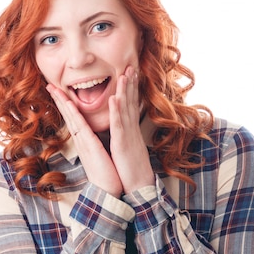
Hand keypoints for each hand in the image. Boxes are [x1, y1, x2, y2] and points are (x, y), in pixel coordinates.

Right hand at [46, 84, 122, 197]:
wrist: (107, 190)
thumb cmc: (106, 172)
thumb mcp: (99, 152)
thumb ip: (94, 142)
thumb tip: (92, 135)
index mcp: (84, 139)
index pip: (73, 117)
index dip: (65, 103)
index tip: (58, 90)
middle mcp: (81, 139)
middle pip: (67, 114)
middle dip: (58, 98)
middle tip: (49, 84)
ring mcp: (83, 142)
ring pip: (71, 117)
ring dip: (63, 101)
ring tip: (54, 88)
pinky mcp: (90, 145)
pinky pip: (82, 126)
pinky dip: (76, 113)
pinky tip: (71, 102)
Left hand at [109, 66, 154, 193]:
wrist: (139, 187)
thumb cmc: (132, 170)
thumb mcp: (129, 148)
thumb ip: (126, 135)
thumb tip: (124, 128)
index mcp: (130, 130)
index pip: (131, 105)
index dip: (131, 88)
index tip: (130, 74)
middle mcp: (131, 129)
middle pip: (131, 102)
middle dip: (131, 83)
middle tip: (131, 66)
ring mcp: (127, 136)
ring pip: (126, 109)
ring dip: (125, 90)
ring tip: (124, 74)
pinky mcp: (122, 144)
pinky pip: (119, 125)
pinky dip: (117, 110)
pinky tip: (114, 98)